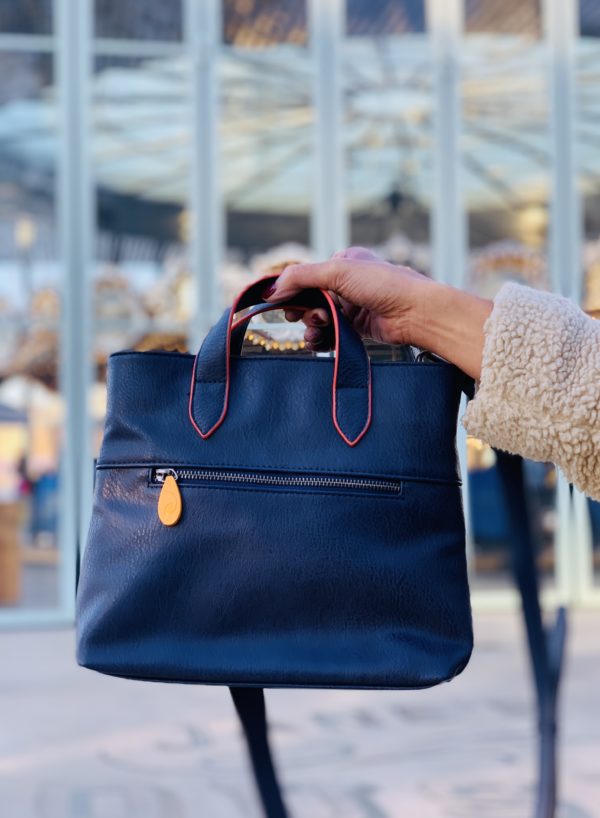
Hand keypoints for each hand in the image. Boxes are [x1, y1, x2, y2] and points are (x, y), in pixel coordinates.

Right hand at [263, 247, 426, 348]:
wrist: (415, 312)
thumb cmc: (383, 284)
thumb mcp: (337, 271)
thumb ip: (301, 277)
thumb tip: (271, 291)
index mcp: (342, 262)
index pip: (305, 276)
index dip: (290, 292)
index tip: (278, 305)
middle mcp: (346, 283)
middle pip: (309, 299)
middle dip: (304, 311)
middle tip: (307, 318)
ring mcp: (351, 306)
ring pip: (318, 319)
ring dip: (312, 327)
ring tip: (318, 331)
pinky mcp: (357, 327)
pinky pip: (330, 333)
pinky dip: (322, 339)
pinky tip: (320, 343)